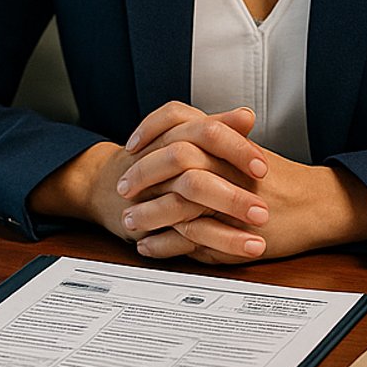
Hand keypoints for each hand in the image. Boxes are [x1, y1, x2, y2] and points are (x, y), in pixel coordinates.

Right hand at [25, 106, 271, 249]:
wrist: (104, 186)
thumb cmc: (154, 162)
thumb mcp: (183, 137)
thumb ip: (215, 127)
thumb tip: (247, 116)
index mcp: (174, 136)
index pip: (207, 133)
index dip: (235, 148)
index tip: (262, 166)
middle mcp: (162, 165)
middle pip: (197, 175)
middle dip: (231, 195)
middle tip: (262, 210)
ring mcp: (155, 198)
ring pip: (187, 210)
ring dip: (227, 229)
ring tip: (258, 239)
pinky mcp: (153, 228)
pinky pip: (182, 240)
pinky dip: (214, 246)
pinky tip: (240, 251)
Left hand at [116, 106, 366, 263]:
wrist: (319, 205)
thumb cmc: (281, 180)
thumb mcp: (245, 152)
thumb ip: (214, 141)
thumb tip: (175, 139)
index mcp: (226, 139)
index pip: (177, 117)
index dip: (149, 129)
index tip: (131, 145)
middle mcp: (226, 163)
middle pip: (172, 158)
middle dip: (141, 175)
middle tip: (123, 188)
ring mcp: (229, 198)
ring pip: (177, 202)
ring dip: (147, 214)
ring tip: (130, 223)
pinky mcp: (233, 231)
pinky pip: (190, 238)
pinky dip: (164, 244)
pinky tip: (149, 246)